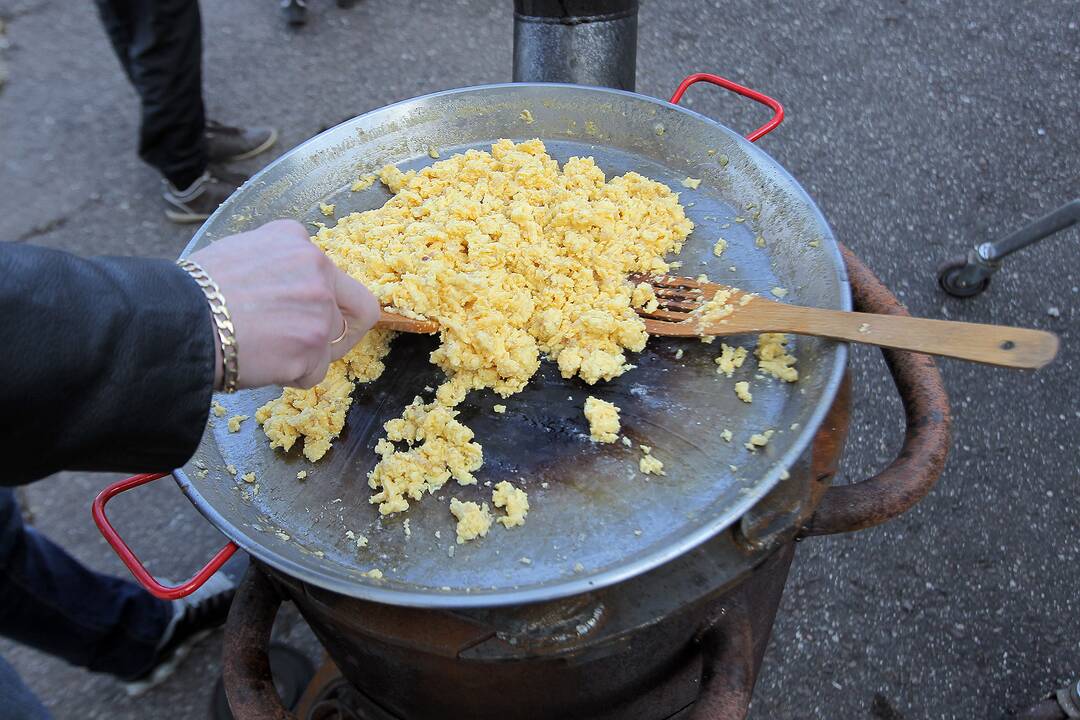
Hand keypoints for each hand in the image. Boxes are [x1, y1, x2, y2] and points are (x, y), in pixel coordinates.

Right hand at [189, 219, 378, 389]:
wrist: (177, 321)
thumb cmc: (195, 290)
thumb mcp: (240, 251)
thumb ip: (278, 263)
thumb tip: (287, 285)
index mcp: (298, 243)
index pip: (332, 274)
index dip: (325, 297)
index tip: (309, 312)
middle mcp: (318, 272)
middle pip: (356, 309)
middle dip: (339, 328)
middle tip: (314, 343)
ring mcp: (319, 312)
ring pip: (331, 343)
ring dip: (304, 354)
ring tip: (264, 352)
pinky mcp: (311, 350)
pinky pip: (314, 372)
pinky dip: (292, 376)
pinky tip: (263, 365)